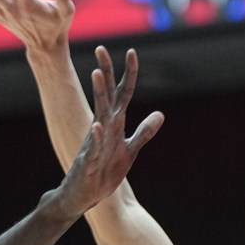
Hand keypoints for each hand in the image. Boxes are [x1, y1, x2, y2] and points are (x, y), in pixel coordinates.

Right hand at [47, 46, 162, 217]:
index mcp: (114, 124)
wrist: (84, 196)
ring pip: (98, 114)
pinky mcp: (89, 161)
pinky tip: (97, 126)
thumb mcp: (130, 149)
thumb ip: (144, 132)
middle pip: (106, 95)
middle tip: (101, 47)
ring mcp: (94, 143)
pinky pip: (93, 147)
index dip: (129, 73)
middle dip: (106, 72)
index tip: (132, 51)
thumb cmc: (104, 171)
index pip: (122, 93)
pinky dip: (96, 137)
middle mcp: (103, 128)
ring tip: (97, 73)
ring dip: (99, 94)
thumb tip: (160, 114)